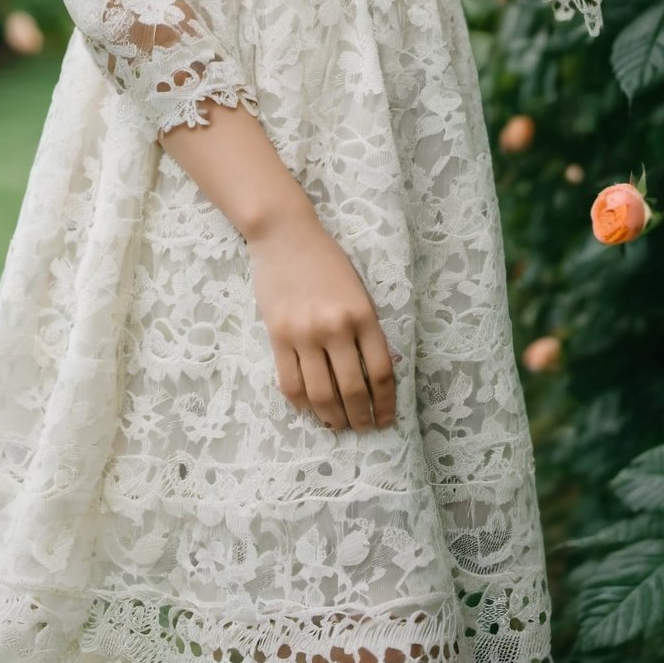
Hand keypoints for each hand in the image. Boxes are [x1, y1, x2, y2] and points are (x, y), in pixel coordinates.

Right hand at [245, 214, 397, 433]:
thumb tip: (369, 373)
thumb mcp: (357, 290)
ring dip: (332, 417)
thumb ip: (364, 328)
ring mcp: (304, 334)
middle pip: (352, 389)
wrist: (284, 234)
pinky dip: (302, 403)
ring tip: (338, 424)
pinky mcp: (278, 336)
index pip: (380, 372)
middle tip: (363, 429)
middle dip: (360, 417)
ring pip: (321, 393)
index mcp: (362, 314)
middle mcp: (335, 328)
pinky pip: (290, 383)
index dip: (385, 403)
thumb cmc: (326, 259)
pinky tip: (310, 408)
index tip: (385, 420)